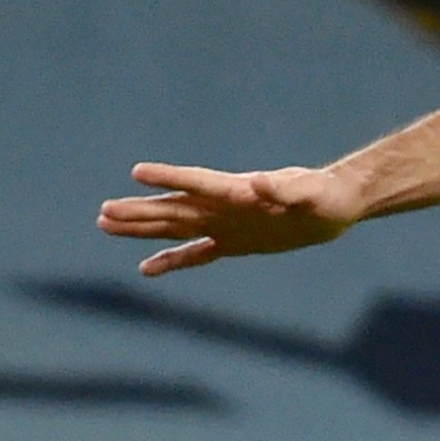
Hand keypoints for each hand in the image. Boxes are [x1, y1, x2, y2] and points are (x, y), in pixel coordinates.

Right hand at [97, 162, 363, 275]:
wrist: (336, 207)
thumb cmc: (325, 196)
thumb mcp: (311, 194)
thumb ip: (288, 189)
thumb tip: (259, 182)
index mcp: (238, 191)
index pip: (197, 182)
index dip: (170, 177)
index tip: (138, 172)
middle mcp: (224, 206)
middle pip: (174, 207)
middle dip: (140, 210)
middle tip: (103, 211)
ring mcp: (226, 224)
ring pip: (175, 226)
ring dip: (143, 227)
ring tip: (106, 223)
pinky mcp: (234, 243)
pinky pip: (196, 253)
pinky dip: (171, 260)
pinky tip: (146, 268)